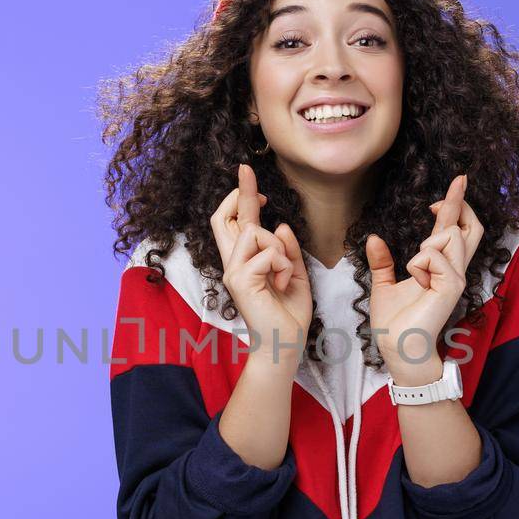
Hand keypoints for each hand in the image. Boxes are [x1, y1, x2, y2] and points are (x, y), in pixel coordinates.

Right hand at [210, 162, 312, 369]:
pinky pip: (268, 254)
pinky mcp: (240, 280)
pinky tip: (282, 284)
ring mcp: (233, 271)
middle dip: (240, 192)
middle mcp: (233, 263)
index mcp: (245, 261)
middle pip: (224, 217)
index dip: (240, 195)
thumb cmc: (288, 314)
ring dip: (279, 247)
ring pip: (255, 231)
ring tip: (284, 274)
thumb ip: (287, 251)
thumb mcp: (294, 275)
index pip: (235, 222)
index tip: (249, 175)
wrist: (284, 345)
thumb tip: (281, 226)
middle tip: (248, 173)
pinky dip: (283, 265)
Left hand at [366, 173, 484, 385]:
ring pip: (450, 236)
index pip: (455, 230)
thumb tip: (374, 237)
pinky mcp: (452, 287)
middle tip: (457, 182)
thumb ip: (382, 261)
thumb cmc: (394, 323)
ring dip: (426, 244)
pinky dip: (419, 262)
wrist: (398, 347)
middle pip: (470, 227)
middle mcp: (453, 270)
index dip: (456, 205)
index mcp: (439, 267)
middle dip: (460, 202)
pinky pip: (435, 256)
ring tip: (415, 269)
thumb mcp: (382, 284)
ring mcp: (455, 278)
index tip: (452, 186)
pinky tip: (416, 278)